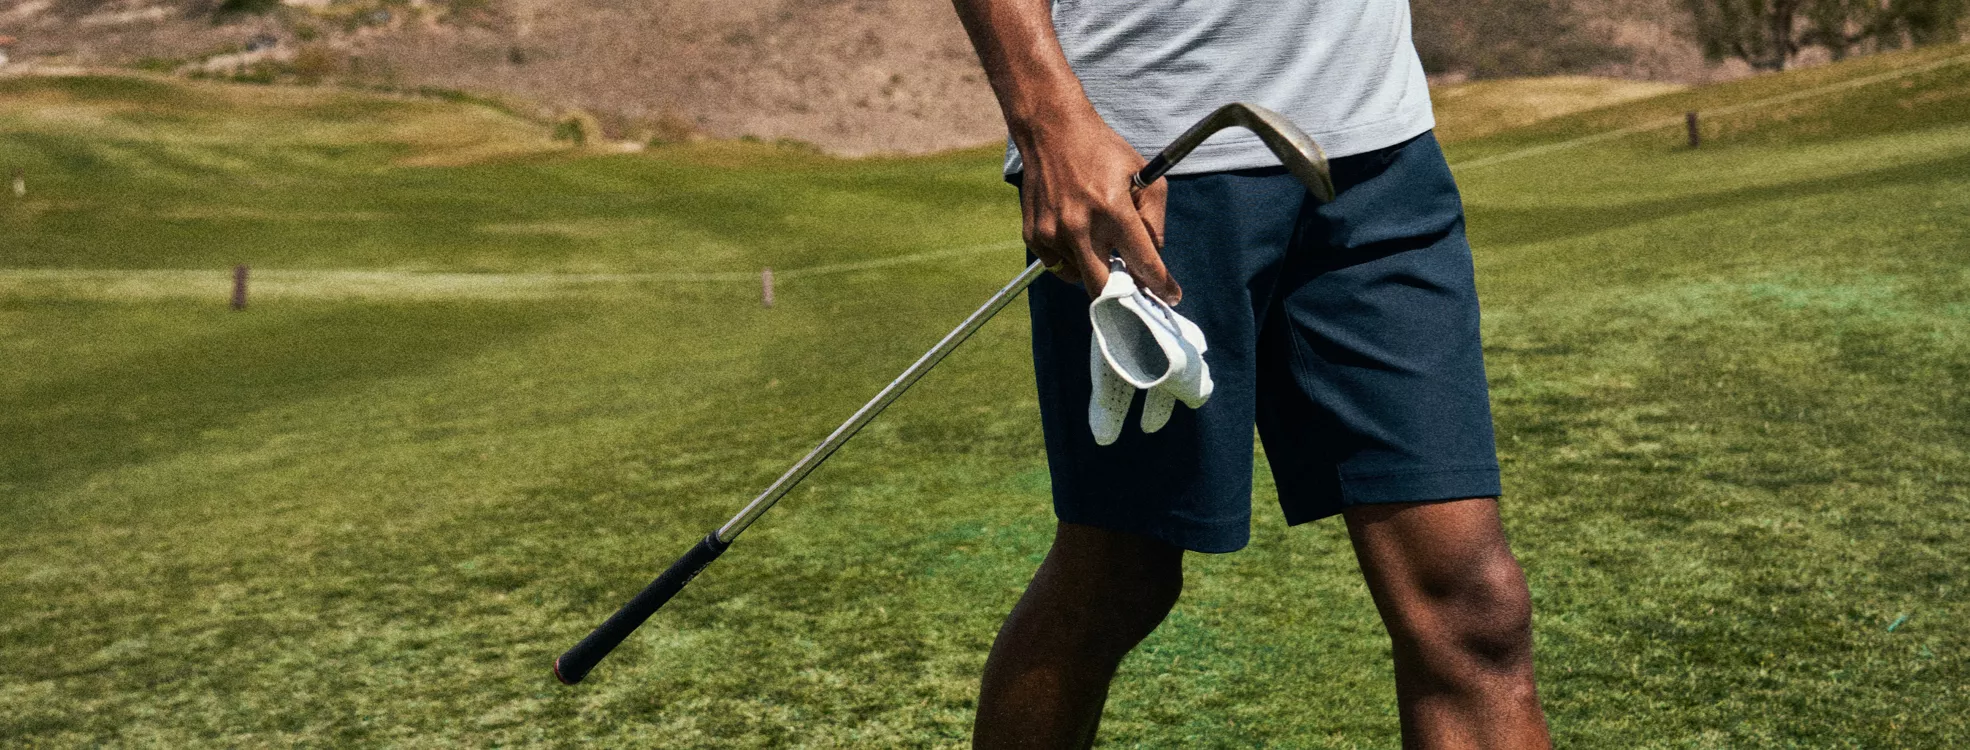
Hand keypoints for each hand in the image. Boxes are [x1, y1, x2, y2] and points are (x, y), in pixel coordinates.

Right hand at [1017, 113, 1176, 302]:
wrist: (1051, 131)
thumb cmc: (1103, 151)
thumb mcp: (1144, 176)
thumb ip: (1154, 218)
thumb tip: (1152, 254)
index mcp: (1113, 209)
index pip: (1143, 262)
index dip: (1161, 285)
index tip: (1171, 297)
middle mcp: (1080, 226)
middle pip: (1105, 288)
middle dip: (1124, 295)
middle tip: (1135, 289)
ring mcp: (1053, 233)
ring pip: (1081, 277)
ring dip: (1095, 267)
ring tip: (1097, 239)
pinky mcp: (1034, 235)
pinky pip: (1058, 265)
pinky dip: (1072, 259)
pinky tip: (1076, 234)